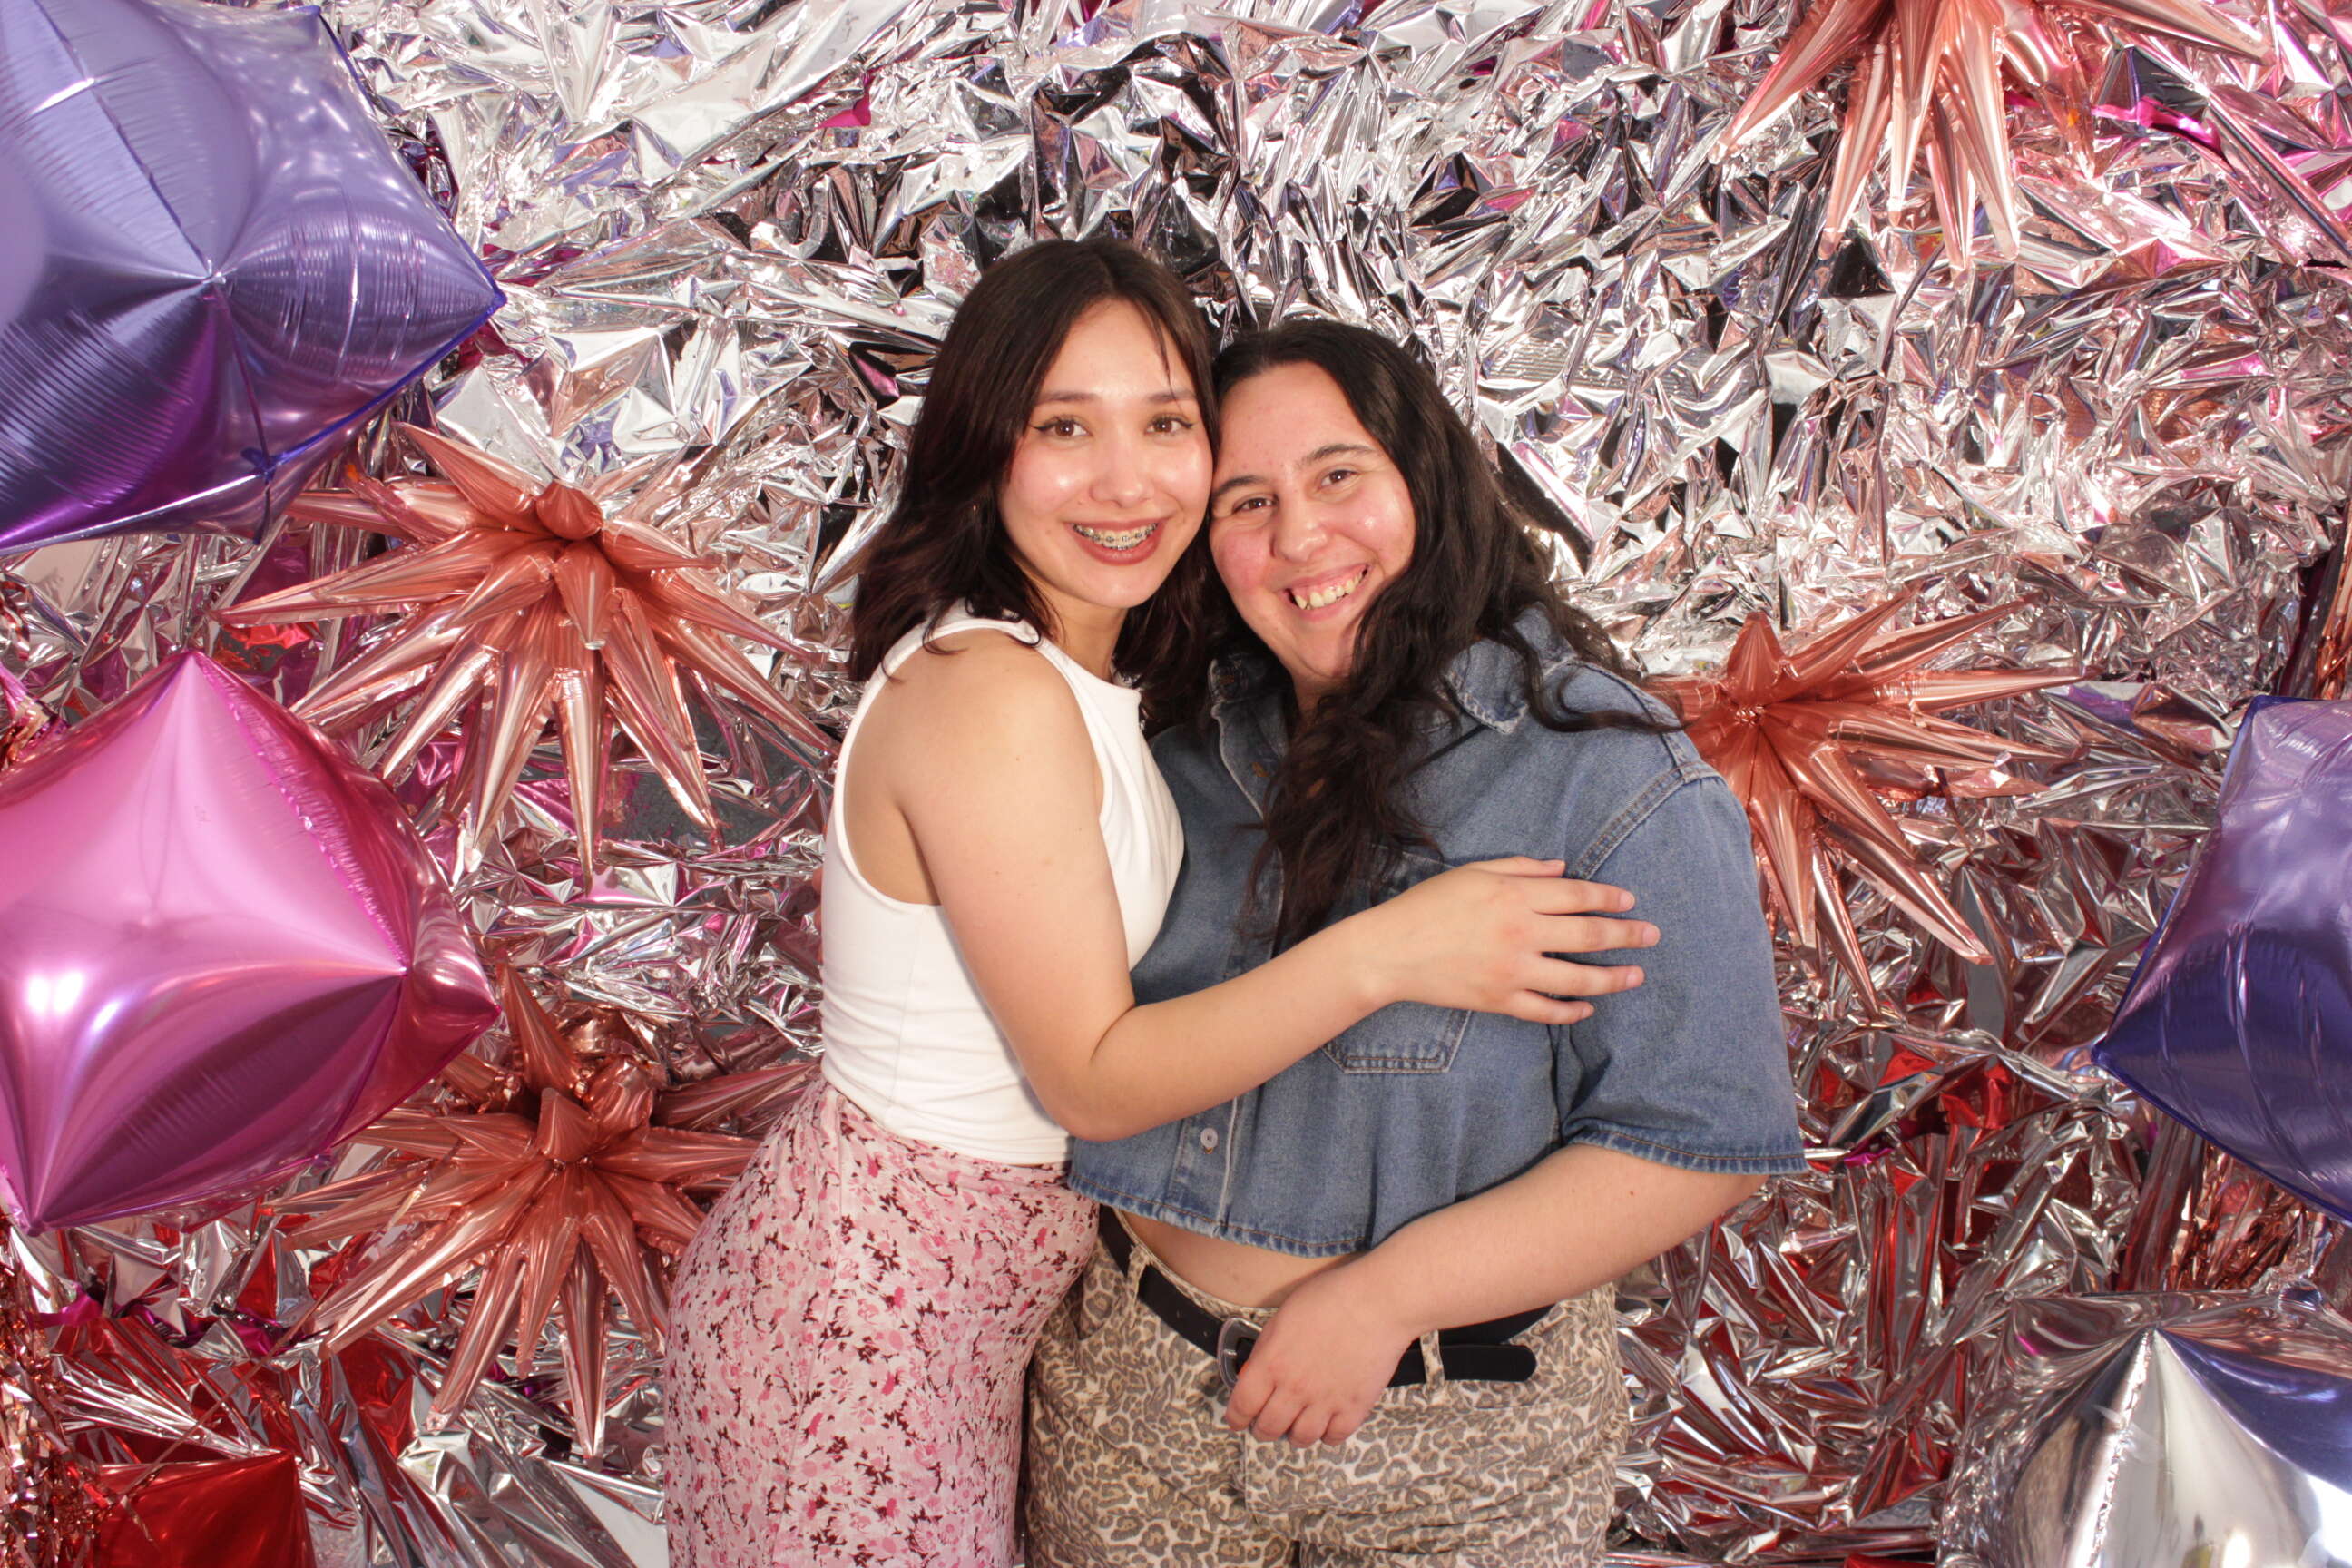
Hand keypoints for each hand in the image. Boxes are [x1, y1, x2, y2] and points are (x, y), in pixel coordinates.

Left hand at [1222, 1264, 1416, 1447]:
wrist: (1376, 1302)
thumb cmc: (1330, 1299)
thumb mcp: (1283, 1316)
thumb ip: (1267, 1347)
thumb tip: (1258, 1368)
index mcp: (1272, 1364)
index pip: (1243, 1405)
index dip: (1235, 1417)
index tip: (1236, 1420)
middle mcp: (1295, 1388)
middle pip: (1269, 1427)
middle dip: (1262, 1429)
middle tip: (1265, 1425)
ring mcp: (1325, 1401)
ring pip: (1301, 1438)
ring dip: (1294, 1435)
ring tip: (1296, 1426)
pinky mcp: (1354, 1407)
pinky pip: (1335, 1437)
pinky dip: (1327, 1435)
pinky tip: (1326, 1424)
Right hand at [1358, 857, 1657, 1023]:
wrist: (1389, 951)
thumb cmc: (1428, 905)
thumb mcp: (1473, 872)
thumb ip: (1521, 868)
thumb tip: (1563, 868)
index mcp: (1514, 896)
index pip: (1577, 895)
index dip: (1609, 898)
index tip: (1630, 902)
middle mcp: (1520, 933)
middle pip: (1588, 934)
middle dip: (1626, 934)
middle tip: (1652, 935)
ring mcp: (1512, 971)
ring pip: (1577, 977)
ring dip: (1613, 977)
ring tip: (1636, 975)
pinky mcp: (1499, 1001)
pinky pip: (1546, 1011)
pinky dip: (1571, 1011)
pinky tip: (1588, 1008)